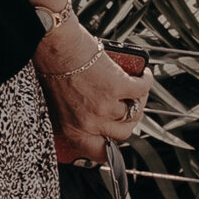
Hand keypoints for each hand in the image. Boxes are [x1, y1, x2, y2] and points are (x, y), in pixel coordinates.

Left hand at [36, 21, 151, 166]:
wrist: (53, 44)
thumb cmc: (51, 69)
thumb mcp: (57, 103)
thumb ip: (75, 117)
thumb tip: (96, 120)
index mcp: (72, 129)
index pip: (99, 153)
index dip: (111, 149)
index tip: (115, 139)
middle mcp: (90, 122)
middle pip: (123, 133)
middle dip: (128, 121)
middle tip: (127, 106)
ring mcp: (105, 106)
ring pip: (135, 113)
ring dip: (139, 100)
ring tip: (137, 88)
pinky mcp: (118, 87)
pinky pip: (142, 90)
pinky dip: (146, 81)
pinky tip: (144, 74)